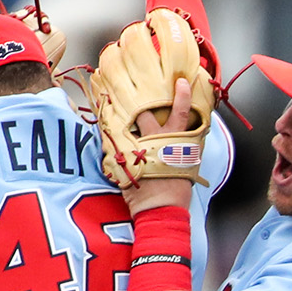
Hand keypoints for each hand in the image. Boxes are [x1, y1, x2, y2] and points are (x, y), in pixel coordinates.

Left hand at [120, 78, 199, 212]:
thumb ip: (185, 152)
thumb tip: (184, 143)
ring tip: (110, 102)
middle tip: (131, 86)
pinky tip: (103, 127)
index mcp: (176, 142)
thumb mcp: (188, 169)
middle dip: (139, 101)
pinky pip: (113, 141)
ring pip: (126, 124)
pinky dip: (108, 135)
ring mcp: (138, 148)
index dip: (182, 96)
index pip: (182, 113)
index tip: (179, 81)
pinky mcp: (123, 158)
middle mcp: (156, 141)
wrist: (161, 210)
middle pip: (145, 113)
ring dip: (119, 114)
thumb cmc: (177, 193)